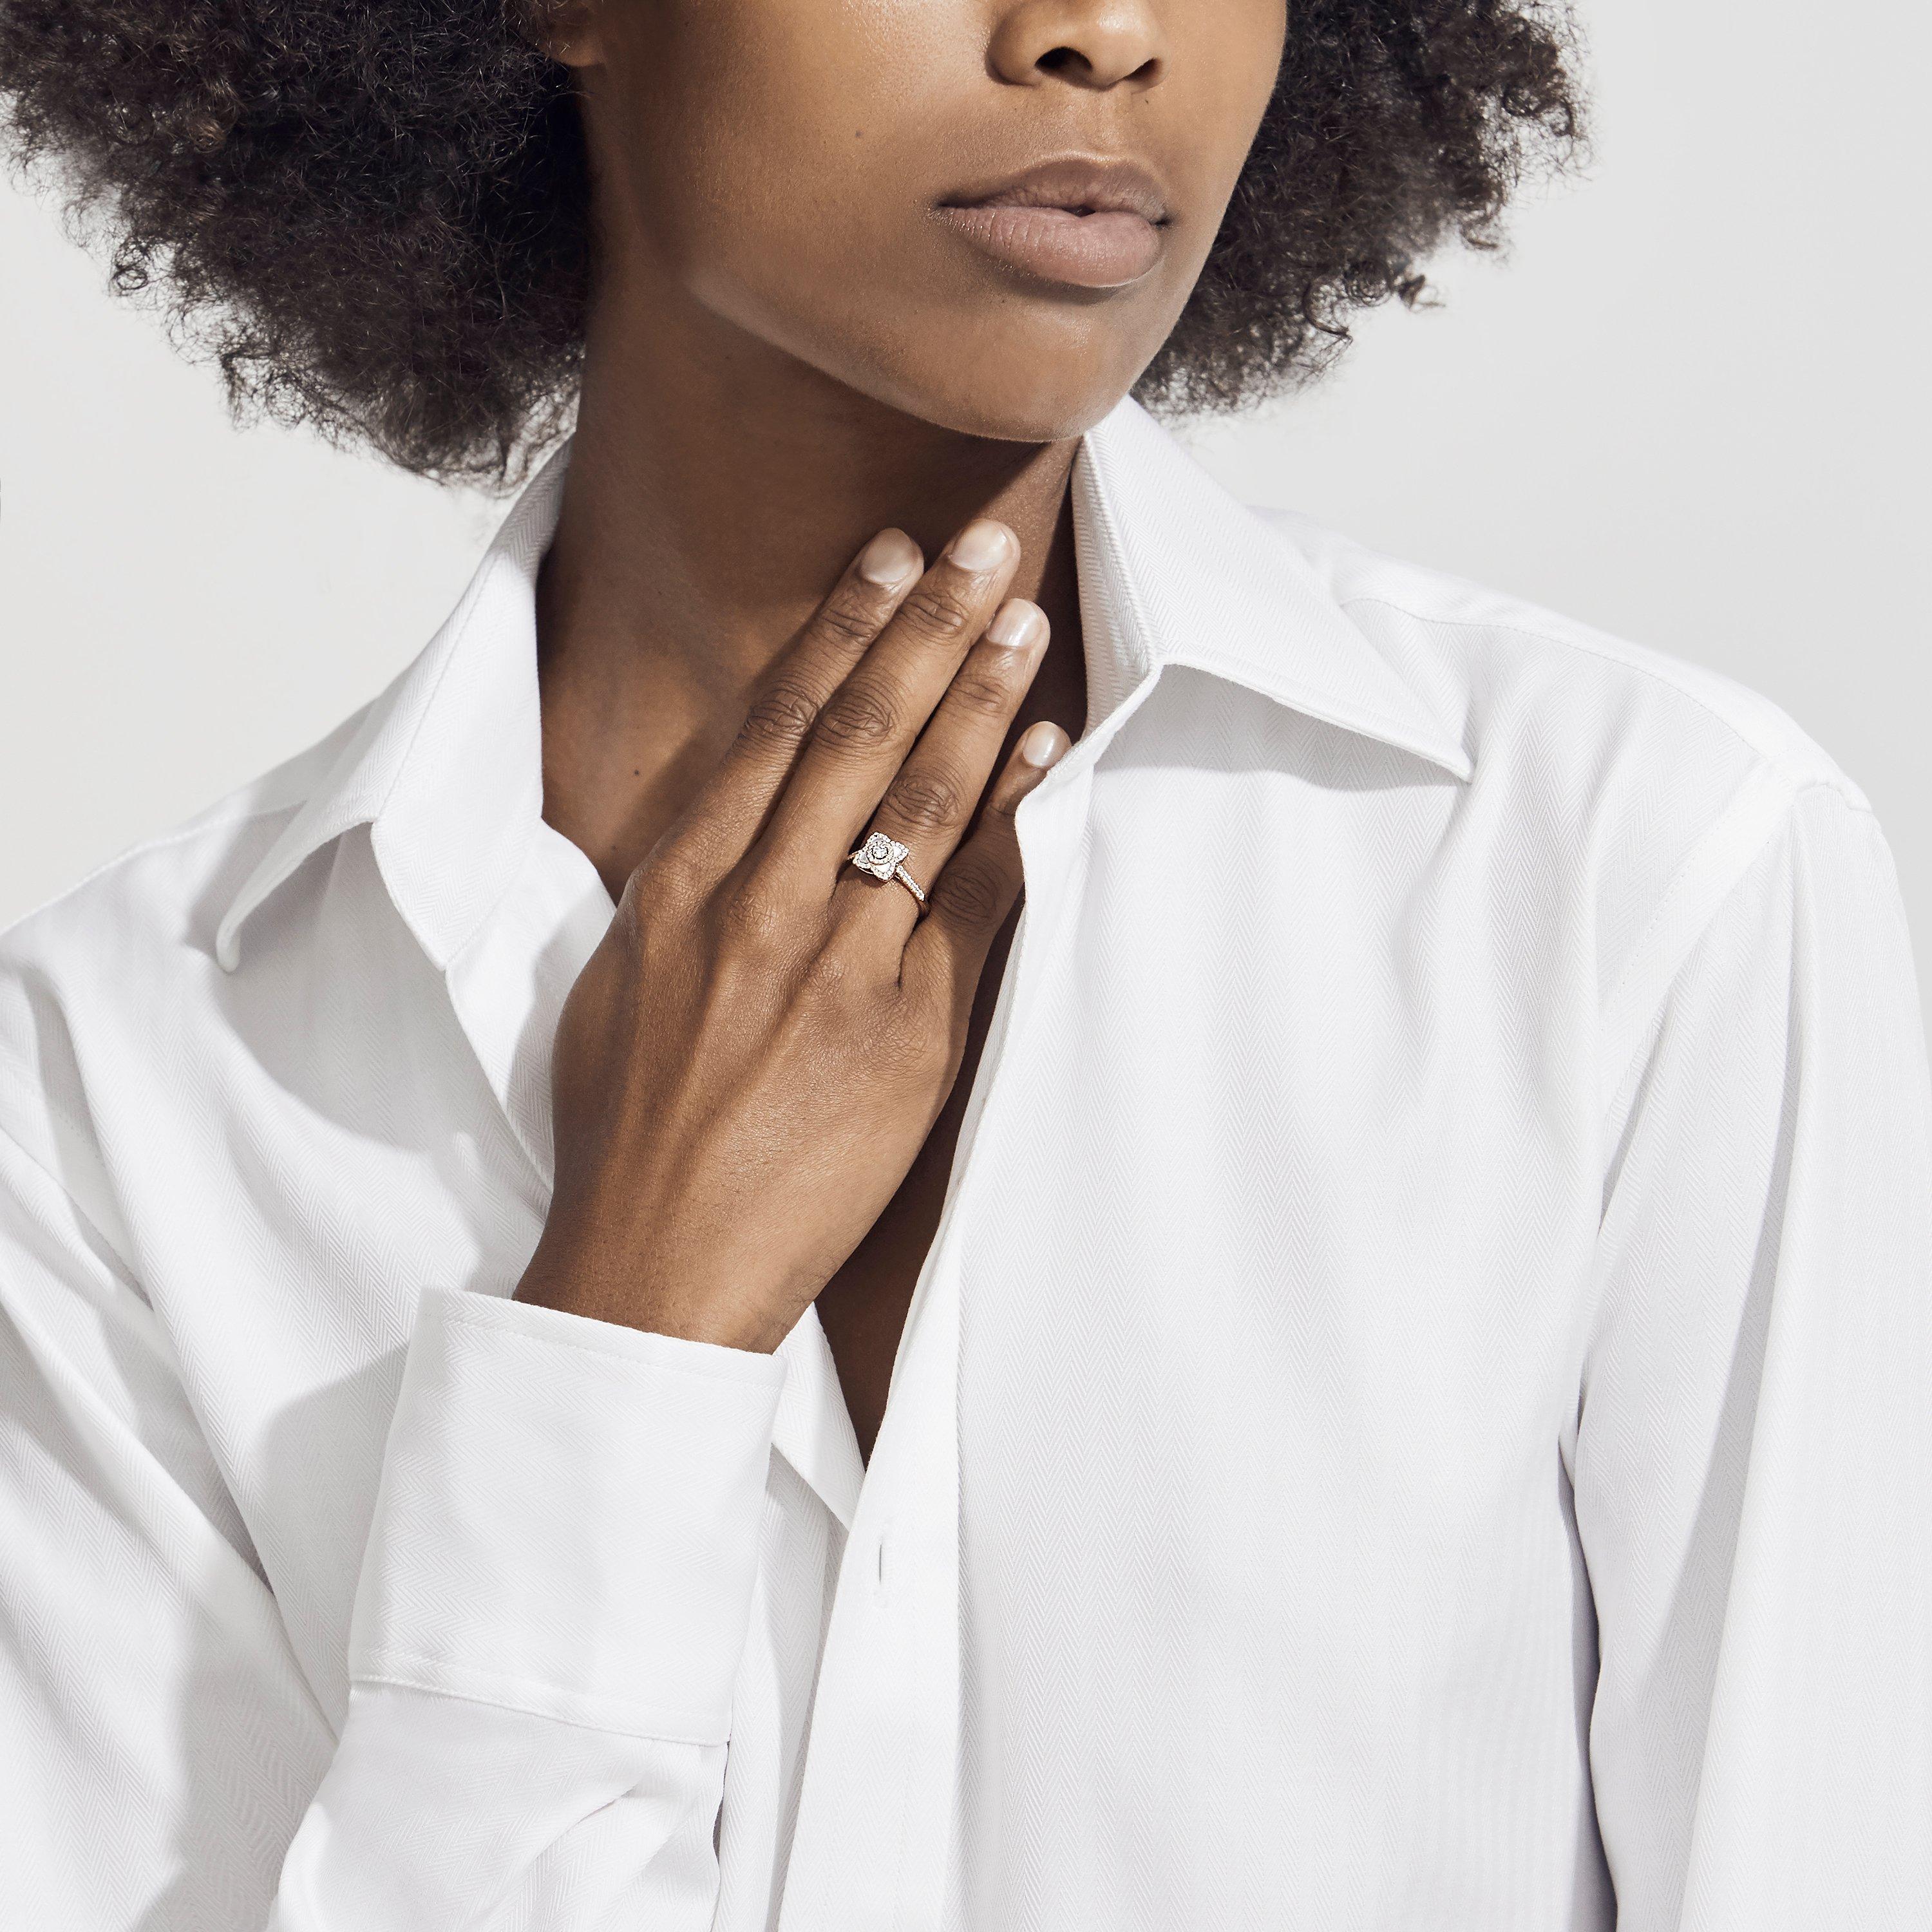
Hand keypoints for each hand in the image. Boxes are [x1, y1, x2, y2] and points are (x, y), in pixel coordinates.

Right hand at [513, 517, 1068, 1351]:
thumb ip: (687, 888)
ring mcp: (835, 967)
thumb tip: (742, 816)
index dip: (839, 631)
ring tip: (1026, 620)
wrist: (653, 1267)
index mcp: (679, 886)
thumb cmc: (626, 1131)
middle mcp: (758, 907)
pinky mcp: (905, 1034)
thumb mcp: (622, 982)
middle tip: (986, 547)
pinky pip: (974, 903)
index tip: (886, 558)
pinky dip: (1015, 818)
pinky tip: (1047, 751)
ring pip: (923, 801)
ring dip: (981, 697)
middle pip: (859, 737)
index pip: (773, 726)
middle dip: (927, 628)